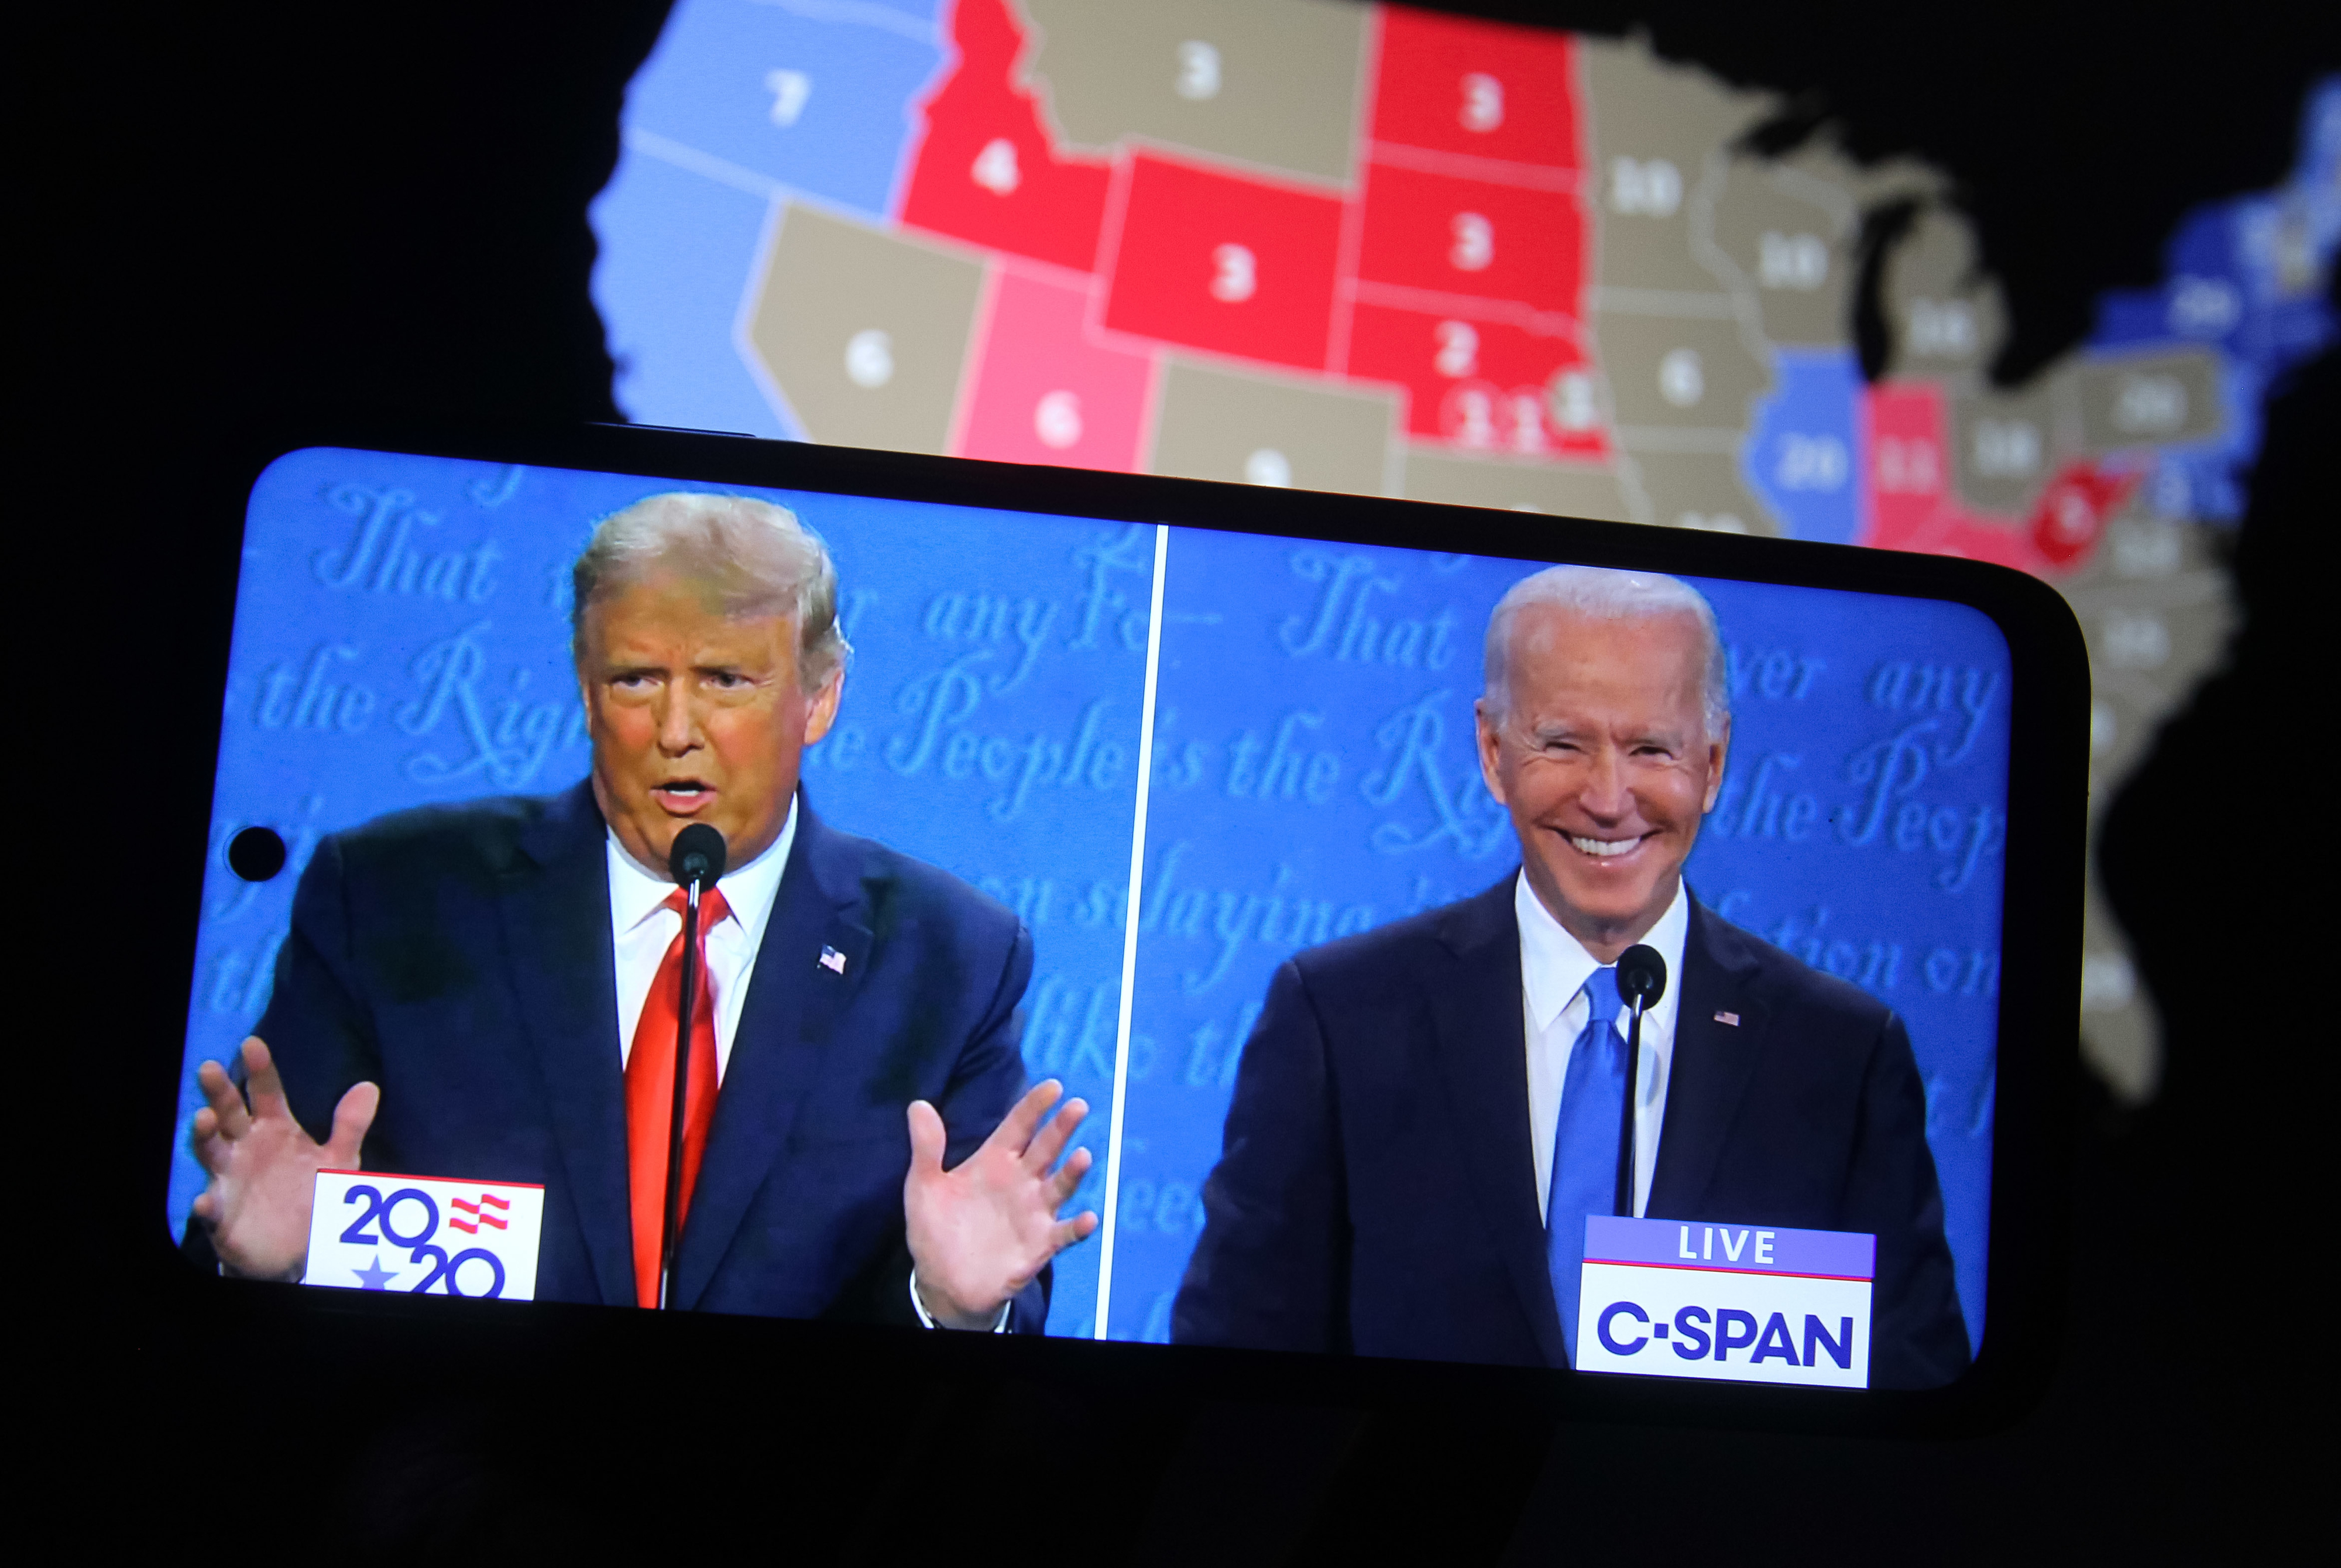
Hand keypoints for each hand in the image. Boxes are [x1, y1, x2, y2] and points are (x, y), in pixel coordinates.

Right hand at [189, 1036, 378, 1280]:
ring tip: (204, 1119)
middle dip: (220, 1092)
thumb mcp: (338, 1160)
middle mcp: (246, 1148)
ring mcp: (230, 1179)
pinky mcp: (223, 1215)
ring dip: (205, 1136)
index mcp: (275, 1129)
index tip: (253, 1044)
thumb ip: (350, 1125)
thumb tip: (369, 1086)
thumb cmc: (312, 1193)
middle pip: (230, 1114)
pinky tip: (206, 1200)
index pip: (266, 1093)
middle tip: (211, 1068)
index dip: (260, 1070)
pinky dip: (207, 1205)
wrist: (297, 1248)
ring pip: (212, 1152)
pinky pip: (211, 1210)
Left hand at [903, 1080, 1098, 1329]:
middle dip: (1062, 1127)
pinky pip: (1064, 1234)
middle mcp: (1020, 1181)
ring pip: (1059, 1186)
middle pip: (1046, 1148)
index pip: (1018, 1126)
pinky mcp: (1040, 1244)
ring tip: (1082, 1156)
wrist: (942, 1283)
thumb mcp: (923, 1187)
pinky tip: (1088, 1218)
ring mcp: (1034, 1212)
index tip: (1053, 1086)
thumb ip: (927, 1148)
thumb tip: (917, 1103)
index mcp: (994, 1162)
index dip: (1035, 1106)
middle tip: (1078, 1106)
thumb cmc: (935, 1229)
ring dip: (1073, 1172)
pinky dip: (1078, 1227)